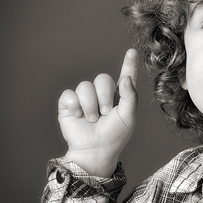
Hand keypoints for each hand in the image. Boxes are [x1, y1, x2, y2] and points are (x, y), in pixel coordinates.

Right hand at [58, 49, 137, 176]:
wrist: (94, 150)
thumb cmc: (114, 136)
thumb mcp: (128, 117)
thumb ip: (130, 96)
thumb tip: (126, 78)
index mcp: (119, 96)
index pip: (125, 76)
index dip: (128, 64)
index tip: (132, 52)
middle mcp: (102, 94)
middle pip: (102, 78)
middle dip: (104, 96)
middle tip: (105, 113)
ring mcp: (84, 99)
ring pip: (85, 86)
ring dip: (90, 105)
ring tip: (92, 119)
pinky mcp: (69, 104)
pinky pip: (69, 94)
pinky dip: (75, 106)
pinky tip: (78, 116)